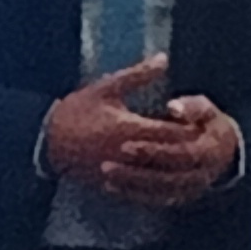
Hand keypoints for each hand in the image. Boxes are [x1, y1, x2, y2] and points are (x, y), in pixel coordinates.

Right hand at [42, 59, 242, 208]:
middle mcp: (128, 153)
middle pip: (169, 155)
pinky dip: (159, 186)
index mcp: (128, 128)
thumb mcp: (106, 87)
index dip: (188, 128)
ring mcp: (122, 172)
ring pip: (159, 175)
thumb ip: (138, 75)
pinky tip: (169, 179)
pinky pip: (144, 190)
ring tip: (189, 160)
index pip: (170, 132)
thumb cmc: (76, 110)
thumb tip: (164, 59)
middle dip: (187, 149)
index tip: (202, 122)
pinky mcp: (114, 185)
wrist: (47, 140)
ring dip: (176, 169)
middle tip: (202, 141)